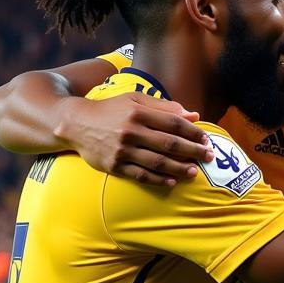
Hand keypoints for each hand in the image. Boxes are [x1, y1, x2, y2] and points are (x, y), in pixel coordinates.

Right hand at [57, 93, 212, 185]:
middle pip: (170, 144)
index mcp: (138, 112)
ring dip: (179, 168)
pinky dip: (158, 180)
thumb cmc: (110, 110)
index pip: (173, 123)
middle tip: (209, 157)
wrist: (74, 123)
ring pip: (157, 162)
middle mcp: (130, 131)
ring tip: (194, 172)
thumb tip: (193, 115)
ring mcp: (122, 150)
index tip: (206, 139)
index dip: (193, 132)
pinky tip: (172, 181)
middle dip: (193, 151)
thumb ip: (164, 106)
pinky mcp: (114, 166)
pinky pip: (141, 175)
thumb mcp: (134, 100)